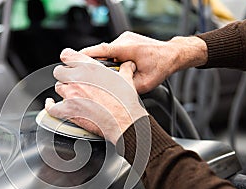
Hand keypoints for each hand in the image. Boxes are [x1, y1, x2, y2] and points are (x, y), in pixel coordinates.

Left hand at [45, 48, 147, 144]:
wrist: (123, 120)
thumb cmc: (124, 101)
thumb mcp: (126, 79)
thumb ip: (124, 69)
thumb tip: (128, 65)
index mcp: (89, 68)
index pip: (67, 55)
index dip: (67, 59)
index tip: (69, 62)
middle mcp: (77, 79)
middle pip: (59, 72)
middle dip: (64, 75)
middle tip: (71, 80)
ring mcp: (70, 95)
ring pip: (58, 88)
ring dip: (63, 90)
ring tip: (71, 93)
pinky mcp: (68, 111)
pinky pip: (52, 107)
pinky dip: (50, 106)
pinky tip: (50, 103)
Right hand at [80, 31, 207, 93]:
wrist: (172, 55)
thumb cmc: (162, 66)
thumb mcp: (145, 83)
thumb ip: (128, 87)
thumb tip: (113, 93)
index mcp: (130, 48)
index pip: (103, 49)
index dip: (87, 55)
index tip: (73, 58)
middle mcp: (125, 40)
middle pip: (102, 52)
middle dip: (93, 63)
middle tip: (83, 73)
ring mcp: (125, 39)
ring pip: (107, 52)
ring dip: (104, 63)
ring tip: (104, 75)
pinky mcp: (125, 40)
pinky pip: (112, 50)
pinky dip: (109, 60)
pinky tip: (112, 69)